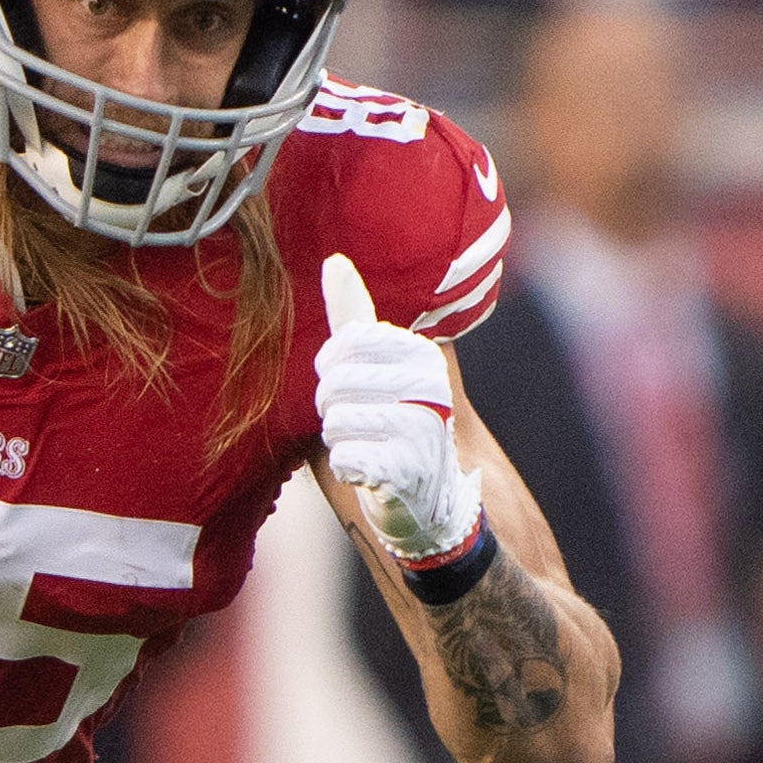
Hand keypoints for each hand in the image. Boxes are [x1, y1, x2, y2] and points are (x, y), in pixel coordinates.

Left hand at [315, 253, 481, 565]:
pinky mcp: (408, 468)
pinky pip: (345, 459)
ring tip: (371, 448)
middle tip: (365, 427)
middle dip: (334, 412)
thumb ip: (356, 316)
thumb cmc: (392, 426)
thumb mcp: (379, 366)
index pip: (344, 345)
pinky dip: (350, 470)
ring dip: (341, 443)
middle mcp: (428, 384)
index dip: (334, 372)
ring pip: (334, 423)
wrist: (429, 501)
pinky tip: (373, 473)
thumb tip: (334, 261)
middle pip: (333, 386)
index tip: (357, 389)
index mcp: (420, 353)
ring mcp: (422, 426)